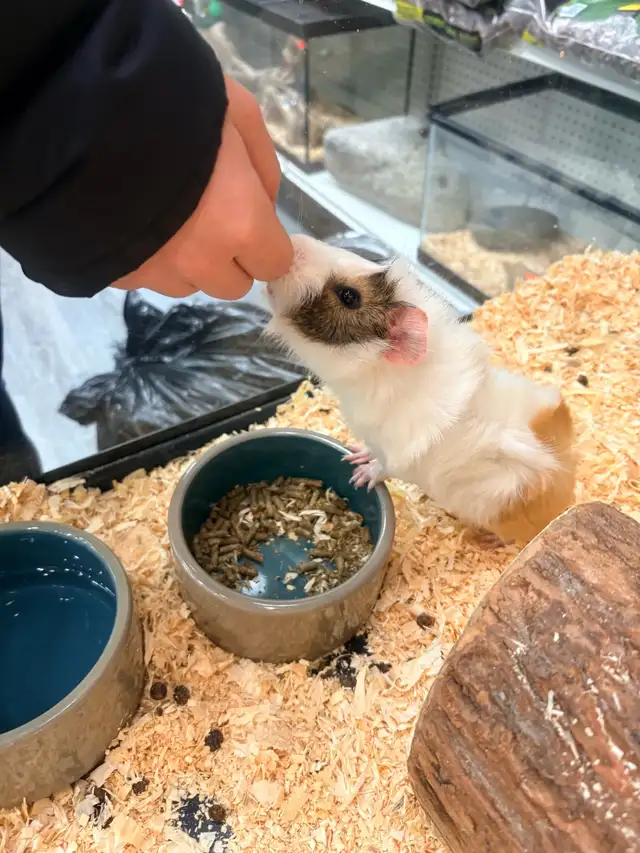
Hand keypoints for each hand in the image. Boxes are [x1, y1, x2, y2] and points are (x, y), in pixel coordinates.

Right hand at [113, 76, 292, 298]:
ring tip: (164, 213)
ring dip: (187, 261)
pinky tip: (132, 219)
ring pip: (187, 284)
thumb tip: (266, 202)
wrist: (74, 108)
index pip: (273, 264)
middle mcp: (201, 260)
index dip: (267, 243)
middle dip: (229, 257)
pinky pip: (146, 277)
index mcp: (241, 224)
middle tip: (210, 216)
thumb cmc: (169, 99)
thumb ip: (263, 164)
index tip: (254, 221)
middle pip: (231, 285)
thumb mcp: (235, 109)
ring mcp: (155, 272)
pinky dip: (147, 257)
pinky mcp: (116, 274)